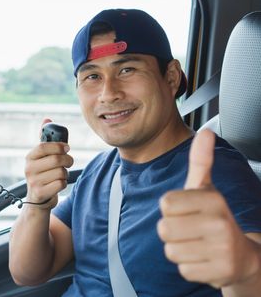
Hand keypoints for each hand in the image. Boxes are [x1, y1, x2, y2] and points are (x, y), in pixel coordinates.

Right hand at [24, 118, 73, 208]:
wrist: (37, 200)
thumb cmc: (43, 174)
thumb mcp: (42, 157)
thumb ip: (45, 139)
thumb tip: (47, 119)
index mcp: (29, 157)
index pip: (43, 146)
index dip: (58, 146)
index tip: (67, 147)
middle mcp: (29, 168)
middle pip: (56, 159)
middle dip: (67, 160)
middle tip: (68, 162)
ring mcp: (33, 181)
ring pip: (60, 172)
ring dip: (64, 174)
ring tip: (59, 175)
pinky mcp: (40, 193)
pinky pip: (60, 183)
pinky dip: (63, 183)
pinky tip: (57, 185)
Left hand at [157, 130, 260, 288]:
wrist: (241, 255)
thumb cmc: (213, 217)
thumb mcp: (205, 189)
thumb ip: (201, 161)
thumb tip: (206, 132)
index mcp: (213, 199)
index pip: (165, 204)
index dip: (171, 210)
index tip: (188, 211)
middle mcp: (220, 223)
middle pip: (164, 229)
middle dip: (172, 231)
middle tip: (191, 230)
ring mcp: (222, 249)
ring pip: (171, 251)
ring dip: (179, 249)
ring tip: (197, 244)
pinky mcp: (220, 273)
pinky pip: (182, 269)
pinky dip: (189, 267)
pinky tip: (204, 259)